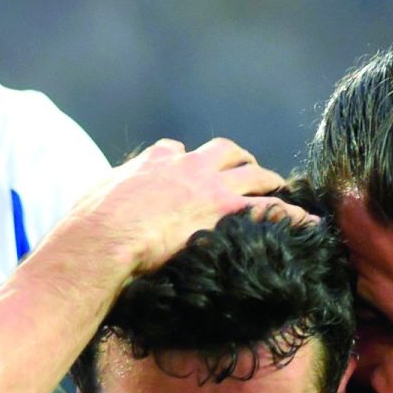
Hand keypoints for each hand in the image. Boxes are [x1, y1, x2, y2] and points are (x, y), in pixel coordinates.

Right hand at [49, 139, 299, 276]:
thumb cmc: (87, 235)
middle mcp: (182, 166)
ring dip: (270, 179)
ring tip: (285, 190)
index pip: (172, 152)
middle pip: (221, 151)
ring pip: (253, 172)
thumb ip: (98, 213)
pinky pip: (272, 208)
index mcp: (148, 166)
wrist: (101, 241)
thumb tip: (82, 231)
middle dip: (238, 160)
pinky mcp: (225, 209)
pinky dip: (294, 214)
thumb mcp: (89, 213)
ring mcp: (207, 185)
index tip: (192, 170)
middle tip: (250, 172)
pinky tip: (310, 224)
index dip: (186, 161)